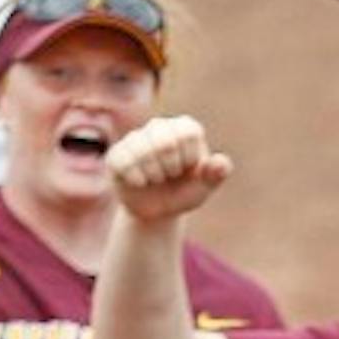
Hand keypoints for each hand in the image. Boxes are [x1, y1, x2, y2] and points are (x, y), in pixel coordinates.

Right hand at [107, 116, 233, 223]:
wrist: (158, 211)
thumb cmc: (184, 192)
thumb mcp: (204, 187)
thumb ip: (216, 174)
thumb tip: (221, 163)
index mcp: (185, 128)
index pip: (188, 133)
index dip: (189, 158)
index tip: (188, 168)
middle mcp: (159, 126)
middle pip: (164, 142)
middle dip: (170, 167)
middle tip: (170, 175)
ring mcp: (135, 138)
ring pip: (142, 151)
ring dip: (154, 174)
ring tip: (156, 179)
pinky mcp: (117, 153)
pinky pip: (123, 162)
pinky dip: (136, 178)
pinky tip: (140, 182)